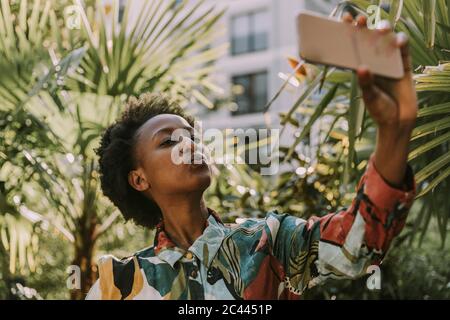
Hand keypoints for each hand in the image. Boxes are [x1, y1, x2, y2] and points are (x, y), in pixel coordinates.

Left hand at [343, 13, 417, 132]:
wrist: (398, 121)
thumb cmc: (379, 109)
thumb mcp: (369, 97)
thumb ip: (366, 83)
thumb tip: (362, 68)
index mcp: (361, 67)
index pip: (353, 47)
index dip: (349, 33)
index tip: (344, 21)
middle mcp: (374, 62)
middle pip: (368, 39)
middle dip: (364, 27)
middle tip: (359, 20)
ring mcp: (390, 62)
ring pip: (387, 40)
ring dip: (384, 30)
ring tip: (380, 30)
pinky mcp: (405, 65)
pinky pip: (404, 49)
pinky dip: (402, 43)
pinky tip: (398, 42)